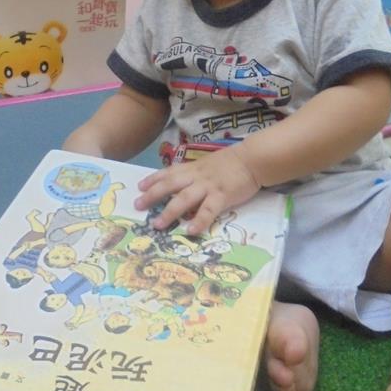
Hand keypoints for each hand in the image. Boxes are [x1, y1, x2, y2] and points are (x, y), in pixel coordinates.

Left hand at [134, 148, 259, 236]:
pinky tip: (190, 231)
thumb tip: (182, 184)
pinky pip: (208, 210)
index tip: (139, 187)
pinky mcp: (222, 196)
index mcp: (193, 168)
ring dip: (169, 212)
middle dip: (152, 195)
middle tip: (138, 205)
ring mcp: (208, 186)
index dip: (153, 179)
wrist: (252, 159)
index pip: (169, 172)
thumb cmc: (231, 163)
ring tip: (157, 225)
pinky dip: (199, 221)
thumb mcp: (208, 164)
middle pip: (170, 185)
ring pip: (184, 199)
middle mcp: (197, 176)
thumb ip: (195, 173)